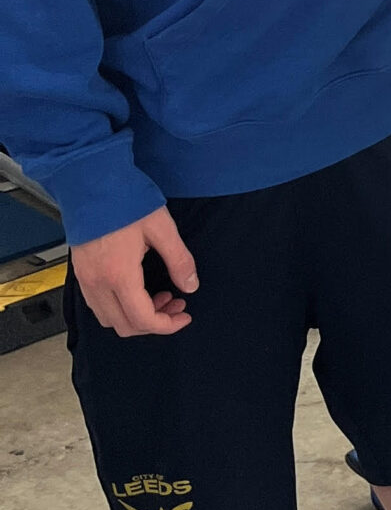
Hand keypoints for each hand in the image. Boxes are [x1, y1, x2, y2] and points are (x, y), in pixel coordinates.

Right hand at [71, 206, 198, 338]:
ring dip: (136, 317)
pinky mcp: (81, 273)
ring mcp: (85, 280)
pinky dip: (120, 307)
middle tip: (176, 304)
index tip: (184, 316)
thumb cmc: (124, 201)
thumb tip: (190, 285)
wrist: (90, 183)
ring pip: (109, 319)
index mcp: (119, 275)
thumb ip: (179, 260)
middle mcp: (98, 284)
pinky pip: (98, 305)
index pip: (142, 319)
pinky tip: (138, 290)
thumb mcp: (161, 228)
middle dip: (154, 323)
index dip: (167, 326)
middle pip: (124, 326)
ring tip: (160, 296)